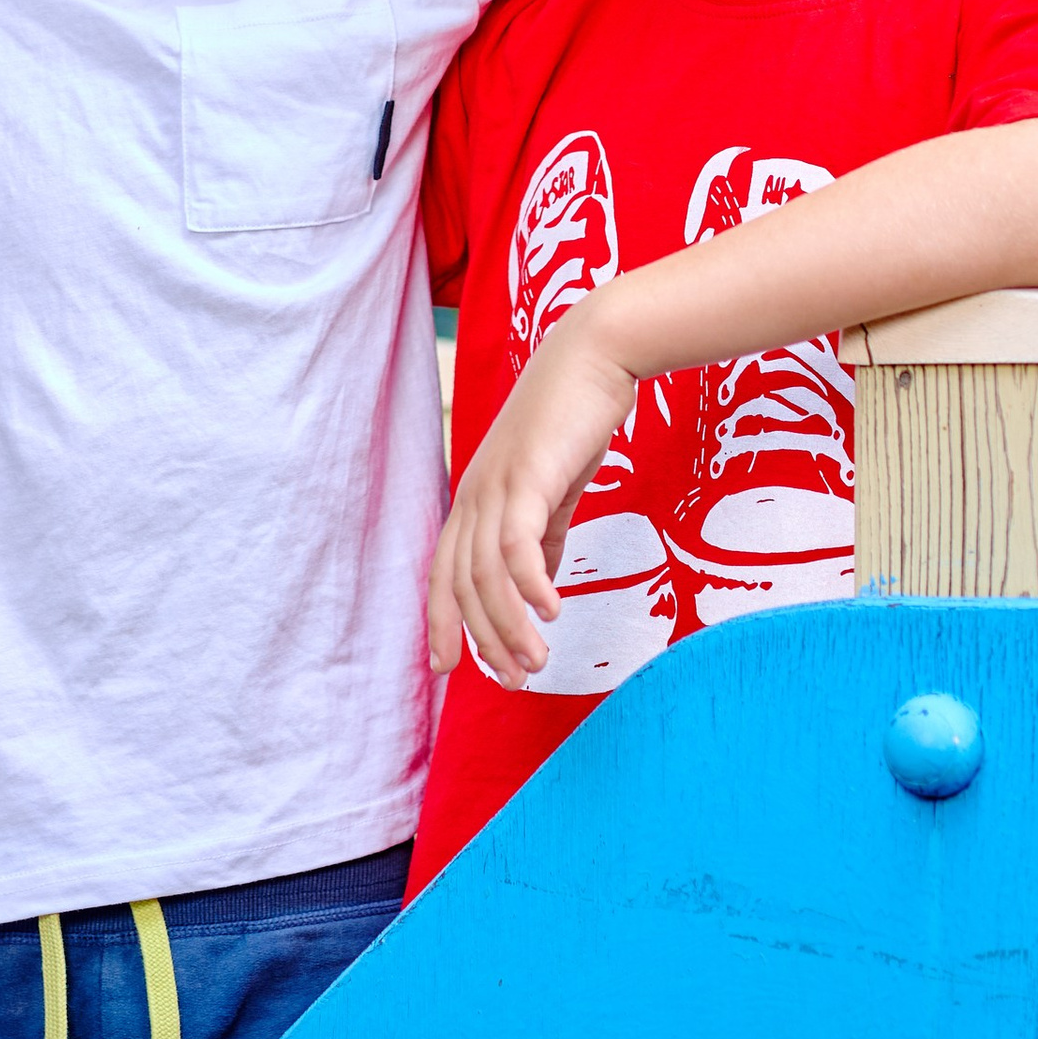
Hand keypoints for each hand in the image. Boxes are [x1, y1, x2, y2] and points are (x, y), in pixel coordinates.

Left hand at [428, 306, 641, 686]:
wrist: (595, 356)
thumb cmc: (575, 420)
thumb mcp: (555, 490)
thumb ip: (545, 537)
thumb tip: (541, 587)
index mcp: (475, 500)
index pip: (443, 575)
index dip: (442, 623)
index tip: (453, 671)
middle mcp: (474, 495)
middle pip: (463, 585)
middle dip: (485, 641)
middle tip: (516, 682)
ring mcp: (496, 484)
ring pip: (488, 573)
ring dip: (511, 625)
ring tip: (538, 663)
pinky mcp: (528, 475)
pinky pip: (518, 543)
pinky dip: (530, 583)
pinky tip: (553, 612)